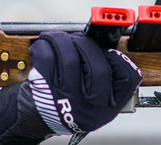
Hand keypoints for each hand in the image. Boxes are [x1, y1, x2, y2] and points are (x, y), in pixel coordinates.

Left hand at [0, 31, 141, 143]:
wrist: (32, 121)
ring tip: (57, 38)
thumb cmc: (63, 104)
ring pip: (70, 58)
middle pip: (98, 66)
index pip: (128, 78)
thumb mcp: (91, 101)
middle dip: (87, 44)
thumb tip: (103, 40)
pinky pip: (47, 59)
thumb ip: (103, 78)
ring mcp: (67, 100)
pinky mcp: (45, 92)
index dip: (120, 59)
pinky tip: (44, 45)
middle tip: (78, 39)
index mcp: (106, 108)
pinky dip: (44, 45)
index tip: (108, 50)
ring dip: (63, 40)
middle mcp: (89, 108)